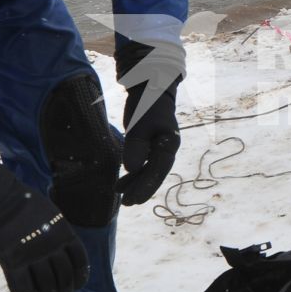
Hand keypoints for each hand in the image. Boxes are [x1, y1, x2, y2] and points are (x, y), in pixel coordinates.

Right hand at [0, 139, 87, 291]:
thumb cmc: (19, 201)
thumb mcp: (49, 212)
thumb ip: (56, 231)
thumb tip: (59, 247)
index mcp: (63, 232)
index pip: (80, 260)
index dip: (80, 277)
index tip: (77, 287)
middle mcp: (52, 245)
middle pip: (64, 277)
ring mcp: (32, 255)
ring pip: (46, 287)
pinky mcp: (12, 262)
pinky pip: (23, 290)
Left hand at [116, 39, 183, 204]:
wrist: (151, 88)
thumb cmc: (146, 104)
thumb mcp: (139, 123)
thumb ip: (136, 146)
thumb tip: (131, 168)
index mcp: (169, 142)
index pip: (158, 168)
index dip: (146, 185)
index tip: (133, 198)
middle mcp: (168, 148)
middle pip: (155, 174)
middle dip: (142, 189)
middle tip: (127, 203)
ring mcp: (160, 148)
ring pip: (149, 171)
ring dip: (137, 184)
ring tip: (121, 195)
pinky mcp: (151, 147)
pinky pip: (144, 165)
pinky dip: (134, 174)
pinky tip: (122, 183)